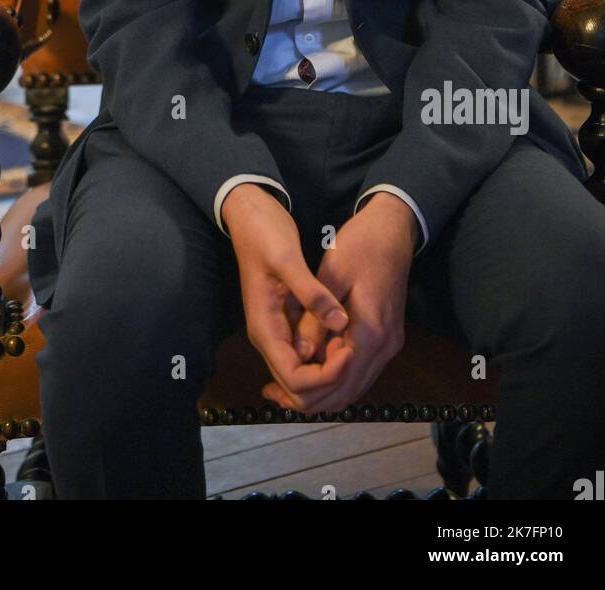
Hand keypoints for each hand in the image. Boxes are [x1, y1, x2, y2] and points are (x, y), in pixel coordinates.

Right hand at [222, 184, 354, 406]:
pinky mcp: (285, 323)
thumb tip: (340, 322)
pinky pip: (305, 357)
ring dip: (328, 374)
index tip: (350, 351)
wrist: (249, 216)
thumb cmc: (264, 234)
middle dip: (329, 381)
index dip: (326, 376)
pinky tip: (342, 343)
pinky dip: (324, 360)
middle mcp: (268, 338)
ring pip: (301, 377)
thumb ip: (312, 293)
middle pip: (297, 388)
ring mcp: (275, 332)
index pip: (295, 379)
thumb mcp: (288, 259)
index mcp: (265, 328)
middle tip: (354, 352)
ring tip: (351, 348)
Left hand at [260, 192, 417, 415]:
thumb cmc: (360, 245)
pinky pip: (361, 370)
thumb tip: (297, 354)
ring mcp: (390, 344)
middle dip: (311, 397)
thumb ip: (315, 319)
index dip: (304, 390)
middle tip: (275, 394)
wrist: (393, 229)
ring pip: (355, 386)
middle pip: (347, 393)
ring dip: (323, 390)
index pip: (337, 382)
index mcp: (370, 333)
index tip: (274, 389)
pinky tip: (311, 366)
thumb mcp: (331, 277)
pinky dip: (337, 376)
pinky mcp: (388, 337)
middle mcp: (385, 347)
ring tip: (285, 384)